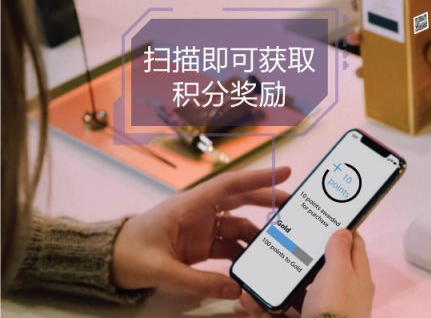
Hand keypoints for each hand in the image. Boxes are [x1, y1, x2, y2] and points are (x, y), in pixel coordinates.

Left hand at [112, 167, 292, 297]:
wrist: (105, 262)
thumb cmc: (125, 254)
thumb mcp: (162, 270)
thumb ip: (199, 282)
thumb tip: (235, 289)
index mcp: (187, 206)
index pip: (229, 186)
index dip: (259, 178)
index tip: (285, 171)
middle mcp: (198, 213)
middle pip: (241, 201)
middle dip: (268, 202)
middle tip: (294, 207)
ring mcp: (201, 229)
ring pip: (239, 225)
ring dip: (257, 235)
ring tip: (277, 244)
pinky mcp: (200, 246)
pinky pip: (230, 246)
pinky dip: (243, 254)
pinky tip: (253, 264)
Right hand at [238, 230, 373, 317]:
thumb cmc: (335, 308)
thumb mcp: (340, 272)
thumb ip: (339, 250)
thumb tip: (344, 230)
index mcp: (357, 276)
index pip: (353, 245)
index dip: (339, 229)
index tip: (320, 217)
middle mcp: (341, 292)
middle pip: (319, 267)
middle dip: (298, 256)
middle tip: (278, 242)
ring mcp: (322, 309)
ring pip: (295, 291)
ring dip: (275, 282)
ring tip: (256, 273)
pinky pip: (281, 311)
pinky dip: (265, 305)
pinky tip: (249, 298)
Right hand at [346, 0, 430, 75]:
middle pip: (403, 4)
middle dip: (378, 2)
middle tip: (358, 3)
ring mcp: (418, 36)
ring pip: (390, 28)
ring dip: (368, 31)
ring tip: (355, 37)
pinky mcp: (410, 54)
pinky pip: (389, 55)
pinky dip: (375, 62)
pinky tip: (362, 70)